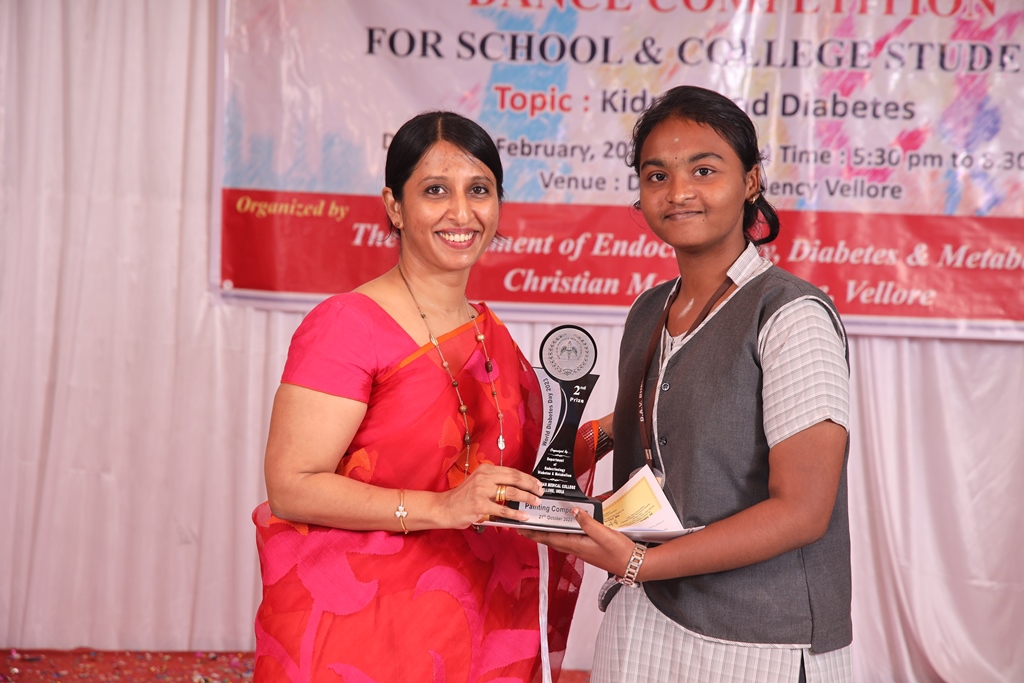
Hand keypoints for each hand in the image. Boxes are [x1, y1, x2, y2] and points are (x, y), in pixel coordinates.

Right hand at [438, 463, 543, 528]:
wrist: (444, 508)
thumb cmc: (463, 498)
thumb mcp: (479, 483)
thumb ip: (495, 483)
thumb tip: (518, 489)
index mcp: (486, 470)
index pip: (512, 471)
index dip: (527, 478)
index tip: (538, 484)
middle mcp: (485, 477)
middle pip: (515, 479)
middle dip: (531, 486)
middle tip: (540, 492)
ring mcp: (482, 491)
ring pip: (511, 493)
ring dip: (527, 498)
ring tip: (535, 503)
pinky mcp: (480, 505)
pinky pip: (503, 509)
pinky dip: (515, 513)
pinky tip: (523, 516)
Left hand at [518, 508, 636, 576]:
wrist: (632, 564)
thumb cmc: (619, 552)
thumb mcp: (603, 534)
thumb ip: (587, 522)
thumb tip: (572, 511)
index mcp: (577, 545)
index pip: (550, 538)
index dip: (534, 533)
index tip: (522, 529)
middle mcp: (576, 549)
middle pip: (551, 540)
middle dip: (536, 534)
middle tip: (524, 526)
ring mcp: (581, 550)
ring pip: (559, 540)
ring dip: (547, 534)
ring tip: (538, 526)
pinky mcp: (587, 549)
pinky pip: (568, 540)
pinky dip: (560, 534)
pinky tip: (562, 530)